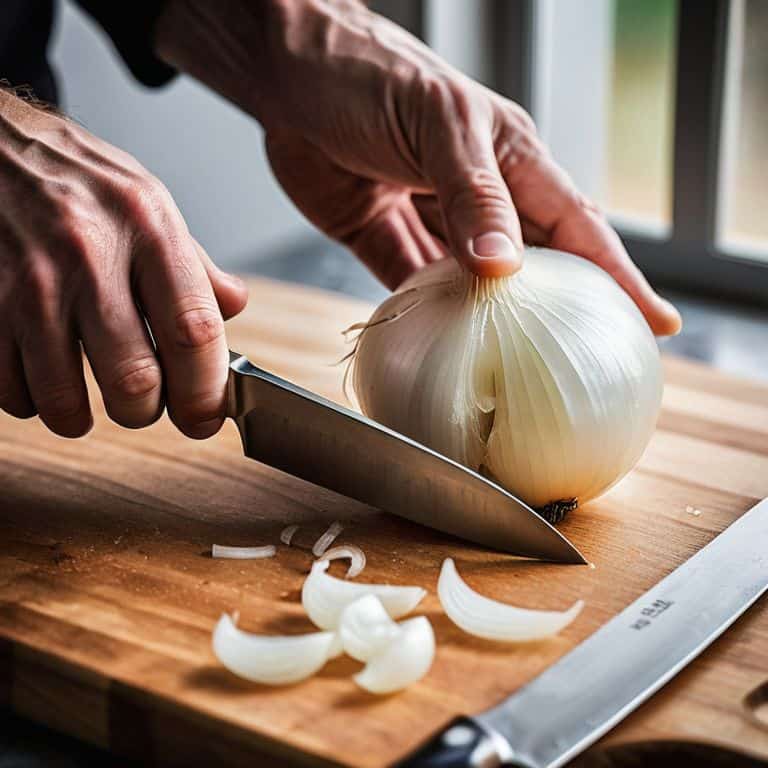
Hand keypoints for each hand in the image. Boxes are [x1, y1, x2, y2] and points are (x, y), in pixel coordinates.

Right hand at [0, 90, 247, 436]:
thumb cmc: (75, 181)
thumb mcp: (147, 203)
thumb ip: (194, 264)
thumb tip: (233, 307)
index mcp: (150, 229)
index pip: (194, 332)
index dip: (206, 392)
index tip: (205, 418)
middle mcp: (91, 255)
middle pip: (134, 381)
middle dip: (144, 413)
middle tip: (143, 406)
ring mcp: (29, 281)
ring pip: (65, 398)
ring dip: (80, 417)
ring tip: (86, 402)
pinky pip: (11, 388)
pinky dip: (30, 400)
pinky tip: (39, 375)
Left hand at [157, 0, 680, 334]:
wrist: (289, 76)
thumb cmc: (370, 77)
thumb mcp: (437, 125)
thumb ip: (473, 197)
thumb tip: (505, 268)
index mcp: (510, 161)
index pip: (579, 229)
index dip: (619, 276)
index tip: (653, 322)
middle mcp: (477, 198)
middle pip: (533, 266)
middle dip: (562, 312)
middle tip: (590, 362)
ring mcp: (429, 222)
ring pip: (472, 286)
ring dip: (491, 325)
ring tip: (516, 373)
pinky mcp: (381, 240)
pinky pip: (413, 289)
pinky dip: (427, 318)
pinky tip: (440, 347)